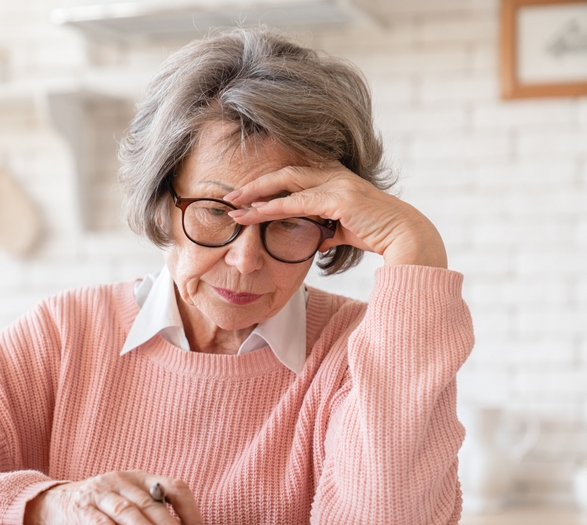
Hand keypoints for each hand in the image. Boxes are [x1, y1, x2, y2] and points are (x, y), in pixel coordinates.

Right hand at [23, 471, 205, 524]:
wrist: (52, 503)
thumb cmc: (98, 507)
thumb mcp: (128, 502)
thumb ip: (152, 514)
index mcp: (139, 478)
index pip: (174, 487)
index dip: (189, 511)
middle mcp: (121, 481)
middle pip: (150, 502)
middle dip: (169, 524)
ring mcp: (99, 493)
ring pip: (127, 510)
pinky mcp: (80, 509)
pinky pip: (100, 522)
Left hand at [223, 165, 447, 268]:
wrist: (406, 237)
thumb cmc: (377, 234)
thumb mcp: (344, 230)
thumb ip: (328, 230)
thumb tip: (317, 240)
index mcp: (334, 178)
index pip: (293, 176)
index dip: (267, 185)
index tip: (244, 197)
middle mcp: (334, 174)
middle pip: (285, 173)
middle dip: (254, 185)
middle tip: (229, 198)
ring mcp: (337, 184)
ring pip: (287, 185)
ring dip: (257, 196)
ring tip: (233, 207)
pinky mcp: (339, 199)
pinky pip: (299, 202)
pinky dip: (274, 208)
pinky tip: (256, 214)